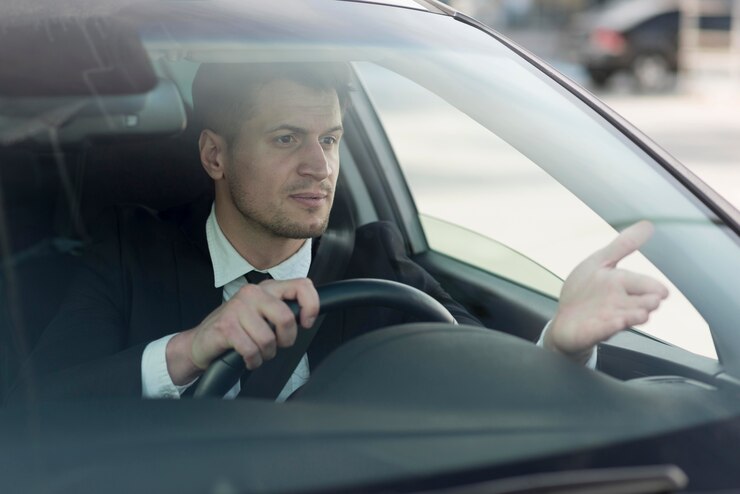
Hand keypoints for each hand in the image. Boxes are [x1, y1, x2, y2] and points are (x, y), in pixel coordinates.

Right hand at [166, 278, 318, 384]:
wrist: (202, 342)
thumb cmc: (237, 330)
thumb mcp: (264, 315)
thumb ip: (285, 311)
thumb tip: (307, 316)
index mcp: (267, 288)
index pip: (302, 286)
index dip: (311, 306)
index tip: (306, 323)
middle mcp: (253, 293)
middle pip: (286, 318)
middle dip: (286, 340)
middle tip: (277, 345)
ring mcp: (237, 308)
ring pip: (268, 339)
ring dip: (266, 353)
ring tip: (258, 352)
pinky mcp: (226, 327)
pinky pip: (251, 350)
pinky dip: (253, 360)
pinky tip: (248, 358)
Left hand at [545, 221, 668, 363]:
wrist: (565, 320)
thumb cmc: (585, 292)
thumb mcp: (600, 262)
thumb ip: (623, 246)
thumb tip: (648, 225)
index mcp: (622, 286)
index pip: (642, 285)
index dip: (652, 288)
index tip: (663, 292)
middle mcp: (619, 304)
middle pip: (637, 303)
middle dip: (646, 302)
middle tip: (654, 301)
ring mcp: (607, 319)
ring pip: (624, 318)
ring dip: (632, 316)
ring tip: (642, 314)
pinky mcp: (593, 332)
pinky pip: (602, 330)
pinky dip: (609, 327)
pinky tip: (615, 323)